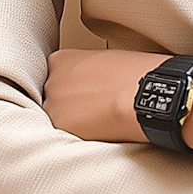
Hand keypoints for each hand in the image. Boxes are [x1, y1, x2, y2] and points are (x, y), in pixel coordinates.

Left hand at [42, 48, 164, 141]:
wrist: (140, 95)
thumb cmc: (135, 73)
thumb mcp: (108, 59)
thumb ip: (92, 69)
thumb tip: (97, 80)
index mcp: (62, 59)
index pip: (58, 74)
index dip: (75, 84)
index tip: (88, 91)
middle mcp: (52, 81)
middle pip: (56, 96)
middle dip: (71, 103)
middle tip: (95, 107)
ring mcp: (53, 105)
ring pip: (58, 117)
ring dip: (74, 120)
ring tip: (99, 121)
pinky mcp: (60, 127)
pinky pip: (66, 134)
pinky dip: (80, 135)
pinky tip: (99, 131)